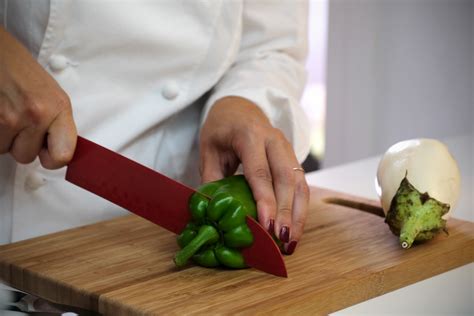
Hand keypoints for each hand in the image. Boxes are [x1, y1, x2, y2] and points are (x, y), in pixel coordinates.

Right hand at [0, 27, 76, 168]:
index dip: (52, 159)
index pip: (63, 156)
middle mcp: (36, 114)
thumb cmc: (21, 70)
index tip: (47, 153)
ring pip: (4, 150)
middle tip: (18, 120)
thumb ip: (56, 124)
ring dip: (3, 136)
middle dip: (20, 143)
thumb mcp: (52, 94)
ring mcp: (9, 117)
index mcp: (58, 108)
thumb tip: (58, 153)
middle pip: (26, 157)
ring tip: (4, 111)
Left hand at [199, 96, 308, 253]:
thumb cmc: (221, 129)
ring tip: (292, 242)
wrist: (240, 107)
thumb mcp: (208, 149)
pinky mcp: (292, 158)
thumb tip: (216, 212)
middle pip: (286, 179)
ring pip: (300, 183)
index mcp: (250, 135)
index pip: (260, 172)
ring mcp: (287, 148)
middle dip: (286, 212)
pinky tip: (295, 228)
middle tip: (282, 240)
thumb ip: (212, 178)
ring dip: (298, 214)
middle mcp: (274, 140)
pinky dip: (300, 208)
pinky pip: (301, 184)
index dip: (265, 200)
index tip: (266, 225)